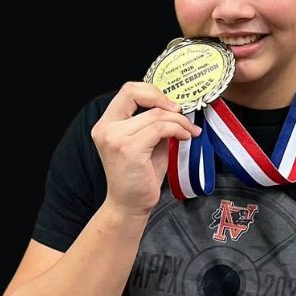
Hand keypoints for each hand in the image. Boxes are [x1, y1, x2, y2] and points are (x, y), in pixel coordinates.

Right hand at [90, 81, 199, 217]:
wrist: (129, 205)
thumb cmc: (138, 177)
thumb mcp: (146, 143)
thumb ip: (153, 123)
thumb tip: (173, 108)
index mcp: (106, 124)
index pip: (127, 91)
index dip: (151, 92)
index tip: (169, 104)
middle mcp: (106, 128)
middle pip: (137, 94)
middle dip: (164, 100)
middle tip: (180, 112)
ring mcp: (116, 138)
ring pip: (155, 114)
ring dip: (179, 121)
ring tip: (188, 132)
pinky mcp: (129, 148)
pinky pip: (160, 128)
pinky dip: (178, 129)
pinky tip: (185, 137)